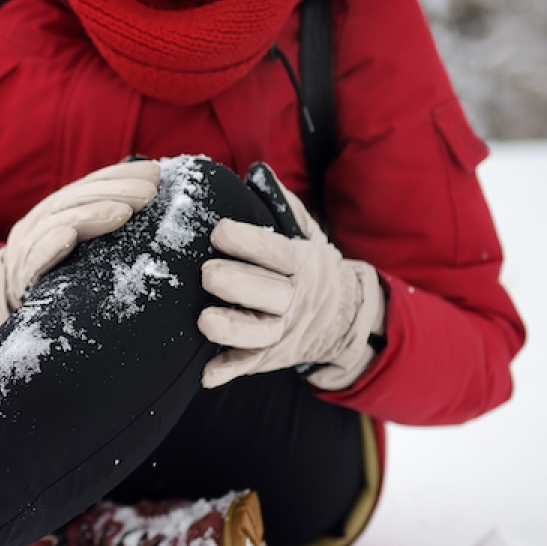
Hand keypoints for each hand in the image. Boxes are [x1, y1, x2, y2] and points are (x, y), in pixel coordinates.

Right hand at [0, 159, 159, 335]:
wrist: (14, 305)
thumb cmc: (60, 274)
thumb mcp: (82, 244)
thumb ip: (103, 225)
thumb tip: (149, 203)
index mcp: (57, 210)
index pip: (89, 185)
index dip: (120, 175)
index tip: (154, 174)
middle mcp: (40, 222)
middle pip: (75, 199)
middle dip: (115, 191)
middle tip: (148, 193)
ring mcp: (28, 248)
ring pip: (57, 222)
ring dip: (92, 215)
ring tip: (124, 213)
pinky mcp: (21, 277)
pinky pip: (34, 259)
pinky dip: (51, 246)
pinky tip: (69, 237)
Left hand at [197, 165, 384, 390]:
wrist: (342, 318)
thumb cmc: (310, 268)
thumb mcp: (307, 234)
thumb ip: (282, 206)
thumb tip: (257, 172)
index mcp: (302, 265)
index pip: (277, 253)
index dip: (249, 242)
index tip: (219, 231)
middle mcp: (295, 300)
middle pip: (270, 295)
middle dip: (238, 284)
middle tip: (207, 273)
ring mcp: (283, 332)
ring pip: (260, 335)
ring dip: (232, 330)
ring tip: (204, 322)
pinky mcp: (269, 356)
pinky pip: (249, 365)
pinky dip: (228, 371)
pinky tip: (206, 374)